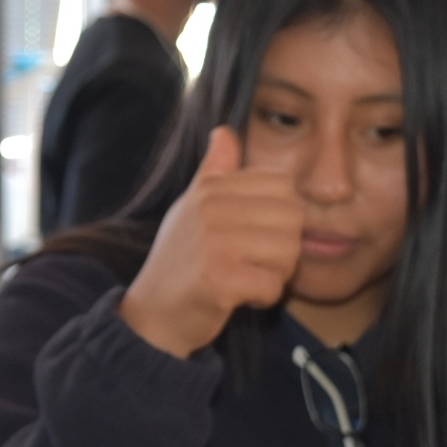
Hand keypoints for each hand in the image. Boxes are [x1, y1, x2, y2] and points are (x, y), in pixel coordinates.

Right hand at [118, 126, 303, 357]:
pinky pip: (273, 285)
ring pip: (289, 251)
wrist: (153, 314)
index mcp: (211, 188)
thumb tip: (225, 131)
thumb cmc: (180, 261)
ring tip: (247, 278)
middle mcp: (211, 208)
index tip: (255, 235)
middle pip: (294, 218)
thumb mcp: (192, 208)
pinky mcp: (218, 279)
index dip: (281, 215)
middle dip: (284, 248)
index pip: (284, 185)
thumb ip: (214, 172)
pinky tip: (241, 298)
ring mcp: (214, 243)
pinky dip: (264, 298)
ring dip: (277, 274)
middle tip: (255, 263)